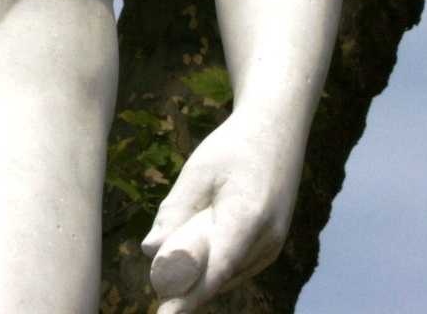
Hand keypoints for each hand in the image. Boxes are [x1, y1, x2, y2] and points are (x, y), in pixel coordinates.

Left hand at [142, 115, 293, 312]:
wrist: (277, 130)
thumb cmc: (233, 146)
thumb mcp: (198, 171)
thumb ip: (174, 210)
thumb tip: (150, 251)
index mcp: (248, 218)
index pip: (214, 271)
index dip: (188, 298)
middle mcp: (267, 239)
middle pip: (216, 278)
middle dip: (185, 283)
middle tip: (156, 279)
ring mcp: (273, 245)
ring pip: (225, 276)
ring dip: (199, 272)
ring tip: (180, 243)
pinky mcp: (271, 245)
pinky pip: (236, 268)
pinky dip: (213, 266)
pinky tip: (196, 253)